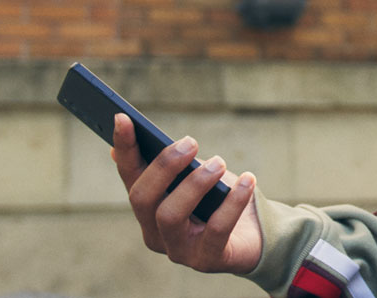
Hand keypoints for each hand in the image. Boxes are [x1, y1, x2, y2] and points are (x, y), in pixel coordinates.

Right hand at [112, 113, 263, 274]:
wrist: (257, 234)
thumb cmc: (220, 200)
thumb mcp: (195, 176)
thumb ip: (167, 166)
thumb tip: (119, 150)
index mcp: (149, 206)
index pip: (130, 175)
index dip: (125, 147)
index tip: (123, 117)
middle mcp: (155, 232)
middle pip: (142, 198)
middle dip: (164, 166)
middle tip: (191, 142)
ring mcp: (178, 249)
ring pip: (169, 215)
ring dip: (195, 183)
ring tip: (219, 163)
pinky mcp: (207, 260)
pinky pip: (216, 229)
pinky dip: (232, 201)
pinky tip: (248, 180)